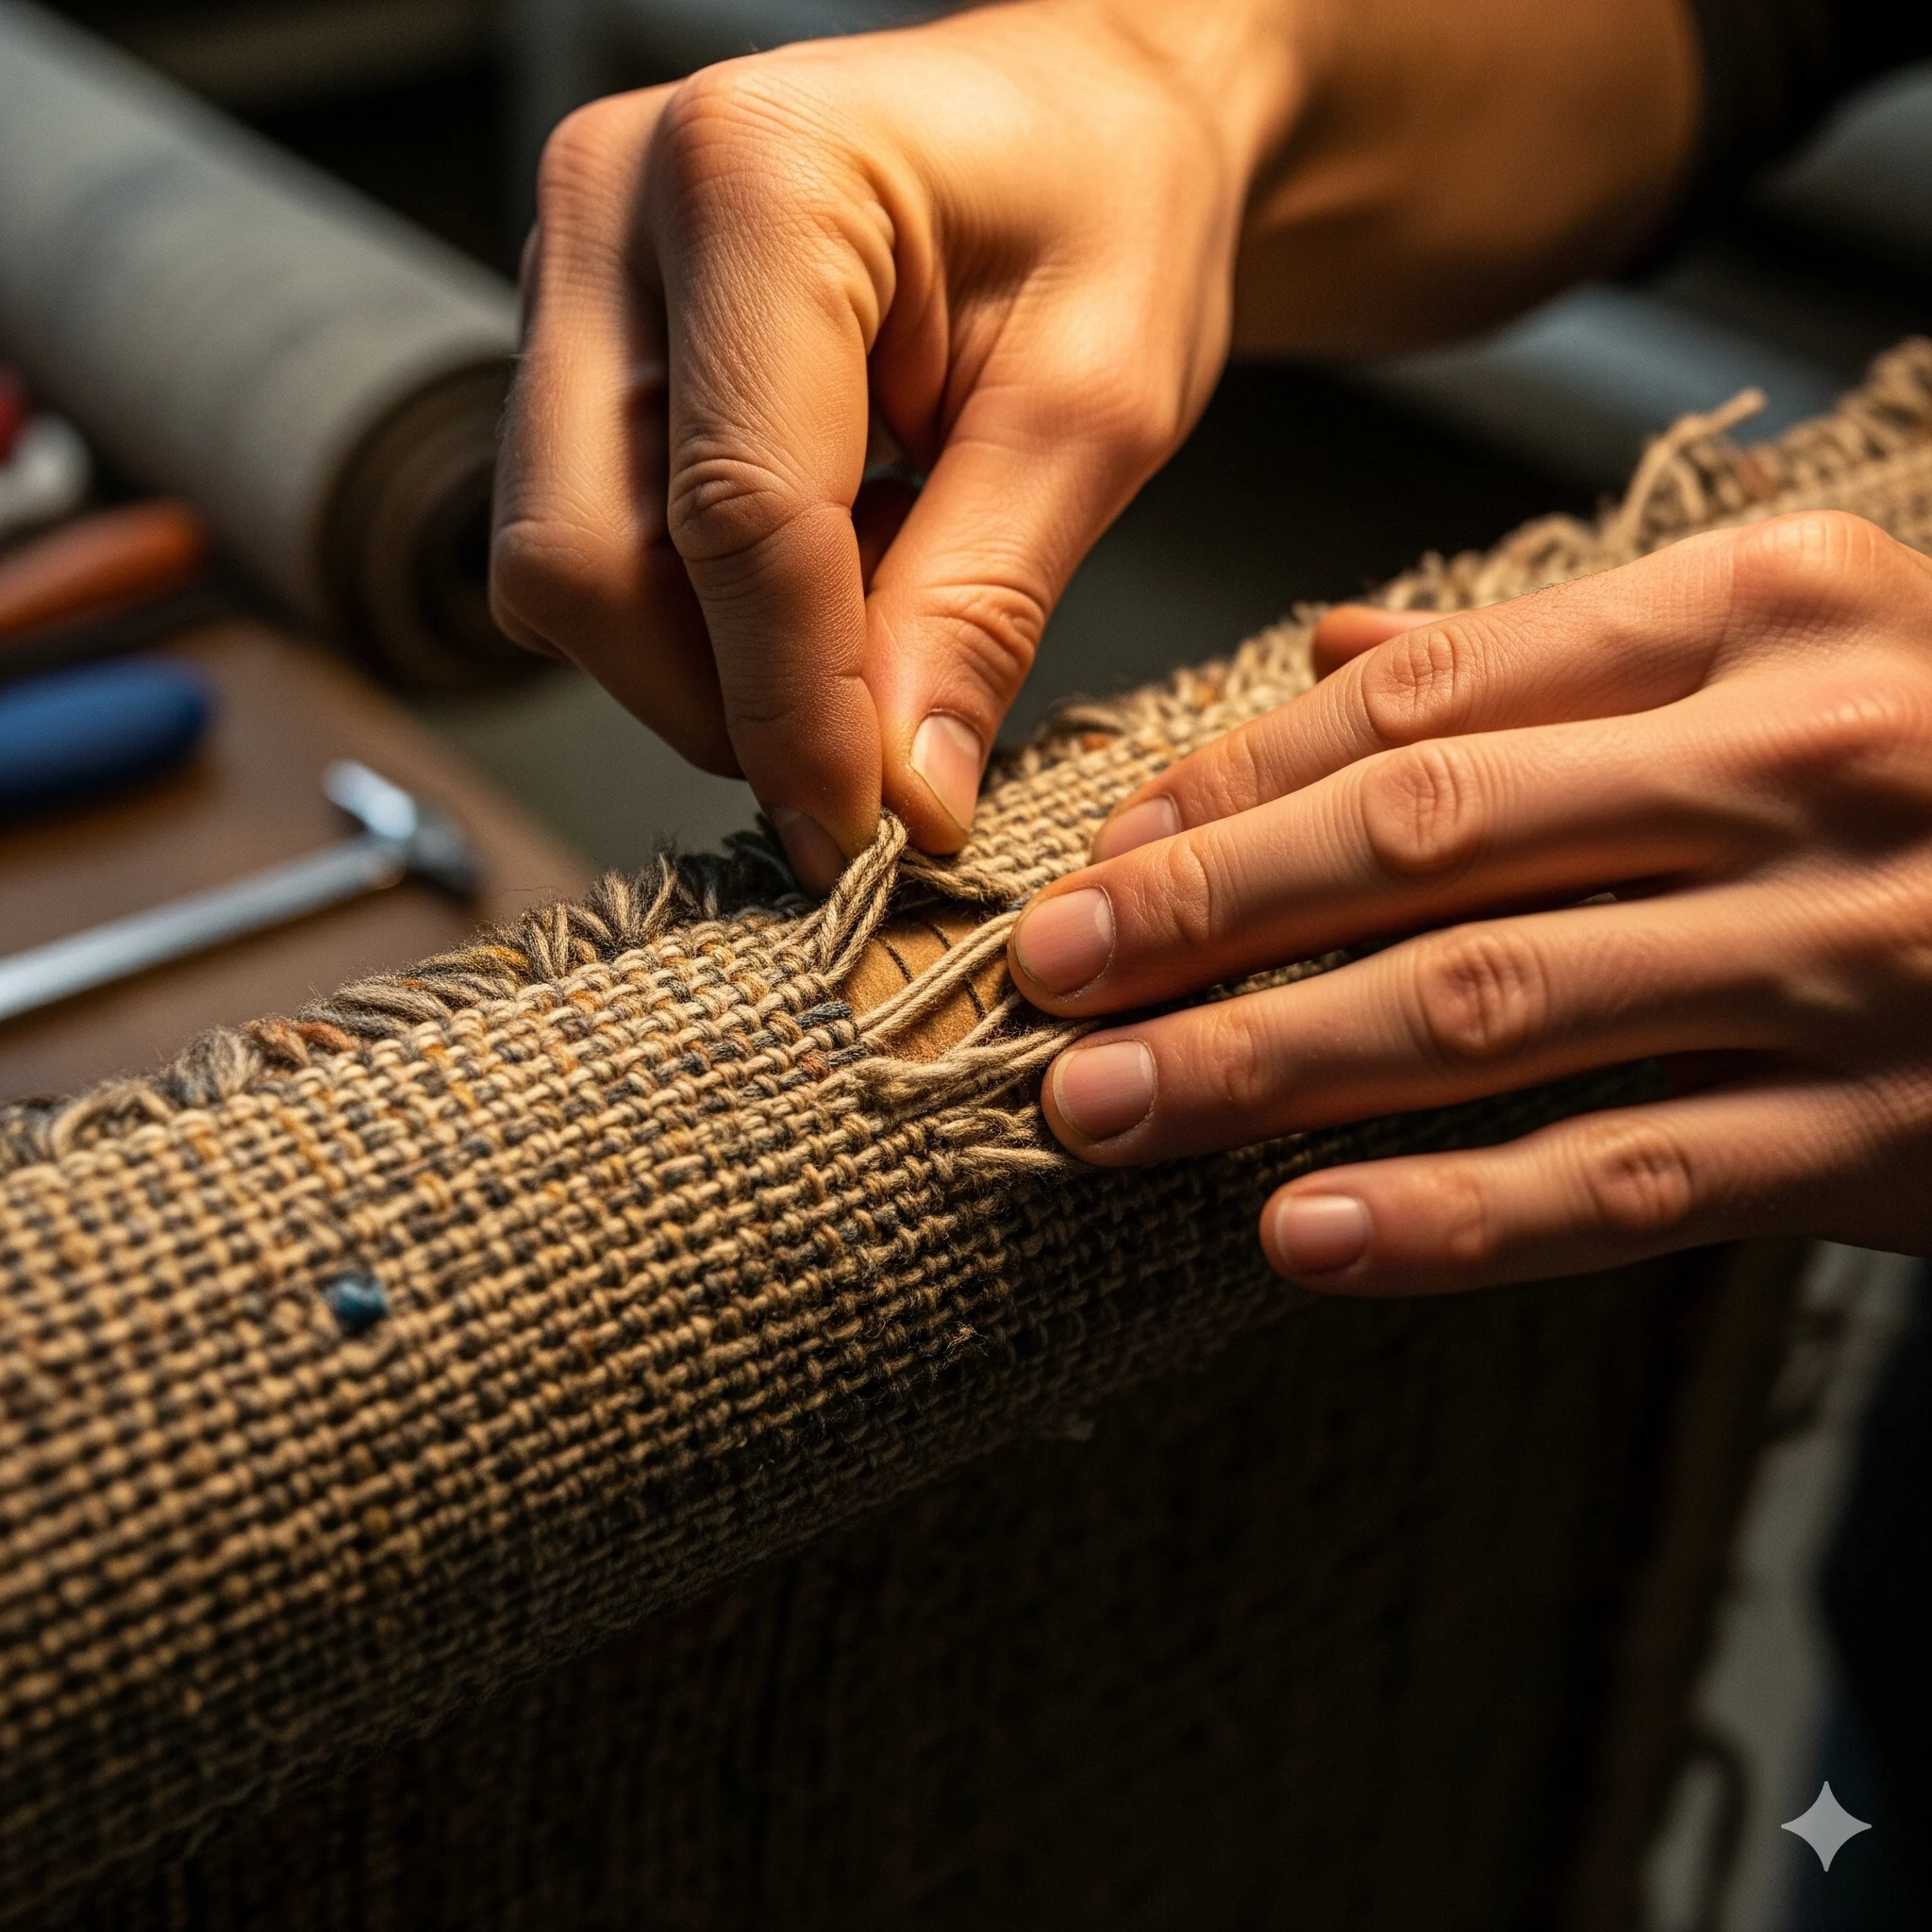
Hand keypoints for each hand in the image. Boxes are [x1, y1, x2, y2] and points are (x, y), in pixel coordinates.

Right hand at [489, 0, 1694, 889]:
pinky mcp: (572, 338)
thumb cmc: (1108, 211)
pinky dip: (695, 617)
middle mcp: (612, 206)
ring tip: (866, 629)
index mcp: (756, 177)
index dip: (793, 707)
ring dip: (708, 666)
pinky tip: (813, 583)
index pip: (734, 514)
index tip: (866, 831)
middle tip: (871, 766)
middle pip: (589, 558)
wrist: (1073, 116)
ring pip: (566, 568)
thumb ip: (980, 608)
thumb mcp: (1098, 411)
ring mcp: (569, 269)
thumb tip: (897, 797)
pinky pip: (587, 541)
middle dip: (724, 703)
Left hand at [1008, 512, 1931, 1292]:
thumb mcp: (1796, 648)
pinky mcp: (1893, 1133)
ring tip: (1108, 1111)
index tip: (1101, 857)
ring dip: (1269, 1067)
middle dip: (1202, 919)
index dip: (1231, 786)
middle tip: (1043, 983)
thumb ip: (1557, 656)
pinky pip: (1630, 1179)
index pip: (1421, 698)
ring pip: (1492, 1011)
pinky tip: (1303, 1236)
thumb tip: (1319, 655)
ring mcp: (1851, 950)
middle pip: (1420, 840)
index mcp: (1767, 611)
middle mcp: (1805, 759)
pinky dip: (1455, 1216)